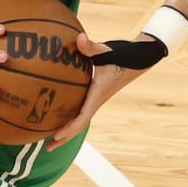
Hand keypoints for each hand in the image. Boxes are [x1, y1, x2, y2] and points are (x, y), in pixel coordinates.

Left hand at [47, 33, 147, 148]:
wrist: (140, 57)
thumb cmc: (123, 54)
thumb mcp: (107, 51)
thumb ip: (91, 46)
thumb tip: (79, 38)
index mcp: (97, 95)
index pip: (82, 117)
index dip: (69, 128)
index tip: (55, 136)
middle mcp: (96, 100)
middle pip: (78, 125)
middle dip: (63, 137)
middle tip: (47, 148)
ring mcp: (95, 99)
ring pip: (79, 120)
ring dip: (65, 131)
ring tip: (49, 141)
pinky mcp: (95, 94)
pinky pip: (80, 110)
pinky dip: (69, 117)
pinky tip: (56, 117)